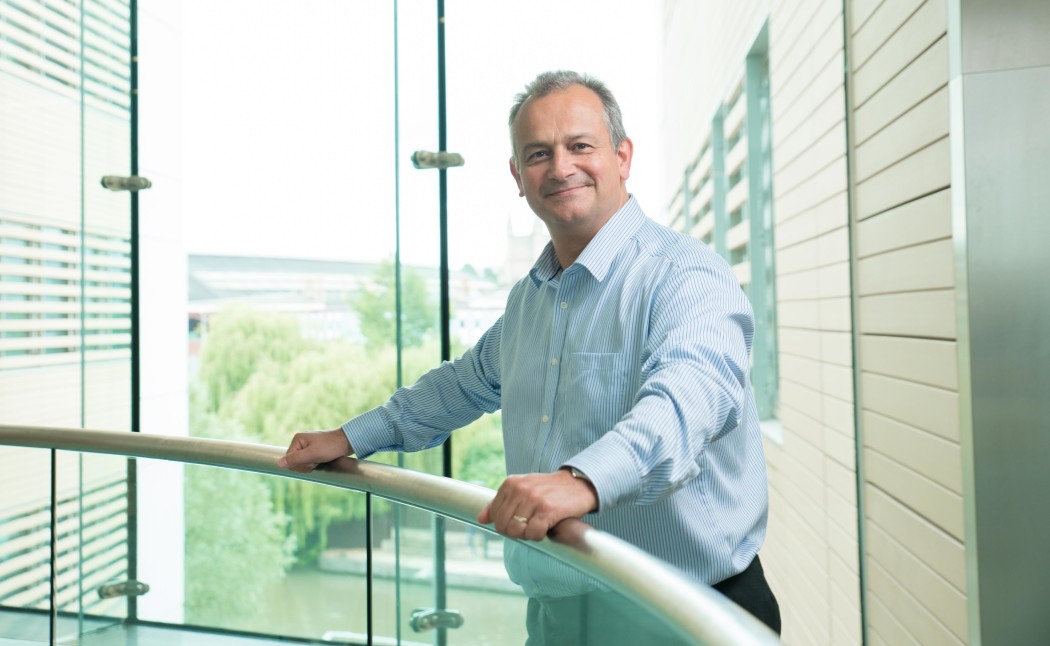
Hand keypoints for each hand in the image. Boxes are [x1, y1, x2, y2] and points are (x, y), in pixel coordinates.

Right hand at [276, 429, 351, 472]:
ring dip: (312, 464)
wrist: (347, 442)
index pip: (289, 459)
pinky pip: (310, 461)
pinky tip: (322, 459)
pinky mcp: (314, 449)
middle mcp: (301, 441)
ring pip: (303, 463)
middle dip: (306, 464)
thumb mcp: (312, 454)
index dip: (300, 464)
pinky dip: (316, 462)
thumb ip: (295, 459)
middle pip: (295, 461)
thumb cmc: (330, 447)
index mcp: (297, 439)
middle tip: (317, 459)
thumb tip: (278, 464)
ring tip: (321, 458)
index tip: (311, 460)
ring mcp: (308, 445)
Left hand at [477, 469, 597, 540]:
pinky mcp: (548, 510)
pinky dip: (538, 536)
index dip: (505, 524)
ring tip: (537, 527)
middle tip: (529, 527)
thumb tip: (481, 518)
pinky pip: (533, 534)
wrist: (578, 484)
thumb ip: (500, 503)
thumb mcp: (522, 489)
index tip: (519, 521)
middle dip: (515, 532)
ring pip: (517, 531)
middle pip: (503, 525)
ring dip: (527, 535)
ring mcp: (533, 499)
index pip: (494, 515)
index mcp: (510, 483)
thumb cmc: (549, 489)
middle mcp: (520, 489)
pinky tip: (545, 528)